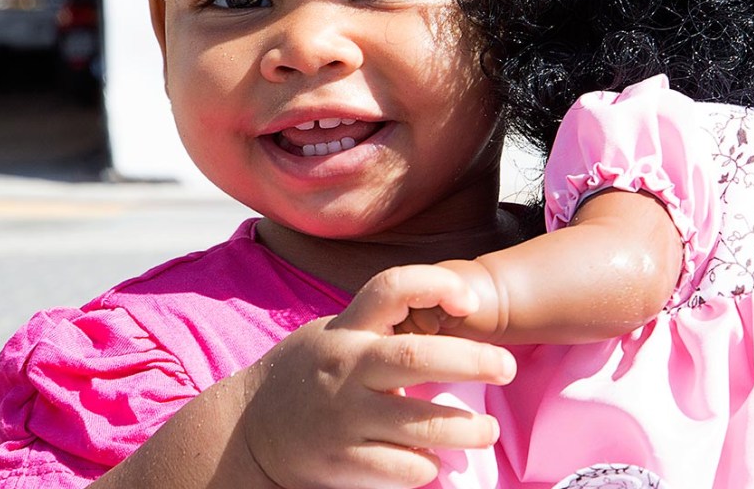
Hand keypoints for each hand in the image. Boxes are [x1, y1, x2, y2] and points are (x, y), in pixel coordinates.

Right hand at [240, 265, 516, 488]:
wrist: (245, 431)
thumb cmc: (307, 374)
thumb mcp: (333, 334)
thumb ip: (380, 325)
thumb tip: (450, 311)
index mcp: (347, 330)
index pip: (391, 288)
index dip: (435, 285)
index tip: (469, 300)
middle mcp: (347, 368)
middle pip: (417, 358)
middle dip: (473, 361)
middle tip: (507, 367)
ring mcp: (344, 417)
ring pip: (419, 423)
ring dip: (464, 429)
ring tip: (485, 431)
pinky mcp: (342, 461)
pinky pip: (401, 468)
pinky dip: (427, 467)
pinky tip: (437, 463)